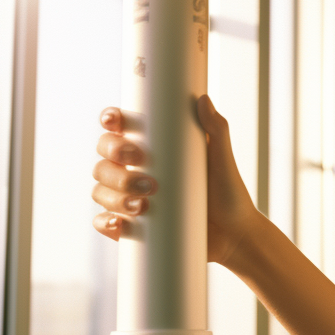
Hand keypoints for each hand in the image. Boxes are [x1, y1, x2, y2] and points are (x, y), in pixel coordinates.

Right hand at [91, 96, 258, 267]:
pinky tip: (119, 222)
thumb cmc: (228, 193)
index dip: (109, 122)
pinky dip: (105, 222)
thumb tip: (203, 99)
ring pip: (100, 190)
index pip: (119, 131)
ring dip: (114, 193)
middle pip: (104, 159)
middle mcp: (135, 173)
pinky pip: (105, 222)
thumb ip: (217, 129)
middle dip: (114, 159)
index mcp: (152, 151)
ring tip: (143, 202)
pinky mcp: (132, 227)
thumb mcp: (223, 160)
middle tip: (140, 163)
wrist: (234, 235)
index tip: (115, 121)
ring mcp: (131, 200)